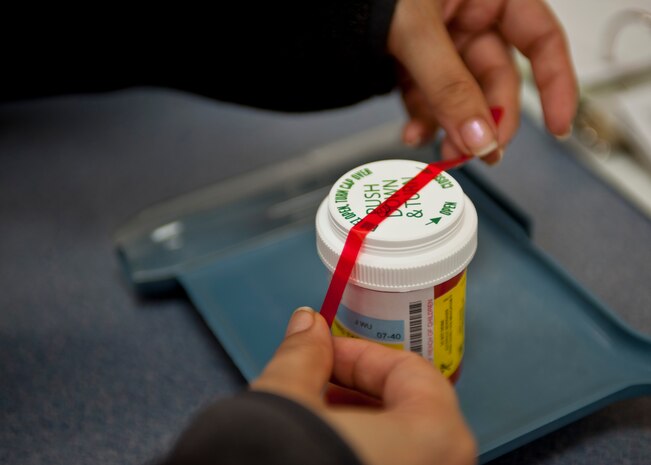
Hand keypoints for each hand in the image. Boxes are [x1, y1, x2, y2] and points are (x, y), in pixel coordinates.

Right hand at [251, 307, 475, 464]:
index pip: (409, 372)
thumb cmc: (288, 463)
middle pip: (408, 414)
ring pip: (399, 450)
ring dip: (356, 428)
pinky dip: (362, 458)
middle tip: (312, 385)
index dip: (358, 355)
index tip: (323, 351)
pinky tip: (319, 456)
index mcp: (436, 437)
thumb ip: (305, 353)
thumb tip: (307, 325)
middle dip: (354, 393)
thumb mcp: (288, 398)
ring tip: (308, 423)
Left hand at [388, 0, 576, 162]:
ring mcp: (441, 41)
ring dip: (455, 128)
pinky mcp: (413, 61)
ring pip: (462, 95)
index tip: (560, 125)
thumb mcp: (416, 29)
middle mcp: (470, 17)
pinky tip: (414, 134)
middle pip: (497, 79)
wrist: (320, 7)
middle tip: (482, 153)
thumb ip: (450, 85)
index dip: (557, 84)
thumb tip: (480, 135)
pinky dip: (422, 119)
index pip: (542, 39)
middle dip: (490, 120)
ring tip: (445, 152)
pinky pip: (428, 96)